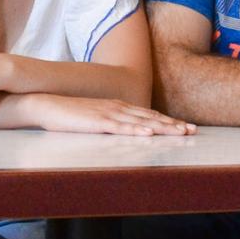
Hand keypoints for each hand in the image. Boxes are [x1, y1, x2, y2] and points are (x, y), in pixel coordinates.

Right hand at [23, 93, 196, 137]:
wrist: (47, 105)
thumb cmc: (69, 114)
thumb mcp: (95, 118)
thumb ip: (111, 123)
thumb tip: (125, 131)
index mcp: (118, 107)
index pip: (148, 115)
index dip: (168, 121)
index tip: (185, 127)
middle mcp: (117, 107)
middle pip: (151, 117)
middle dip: (173, 125)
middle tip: (193, 131)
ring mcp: (108, 114)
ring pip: (141, 121)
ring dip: (162, 127)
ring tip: (180, 133)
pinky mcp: (97, 122)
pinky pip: (121, 127)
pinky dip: (137, 130)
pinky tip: (149, 133)